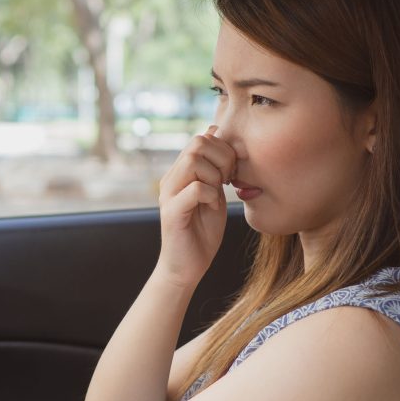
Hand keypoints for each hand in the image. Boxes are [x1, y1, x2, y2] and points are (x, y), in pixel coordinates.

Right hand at [156, 125, 238, 287]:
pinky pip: (195, 188)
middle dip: (222, 159)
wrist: (187, 268)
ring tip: (220, 193)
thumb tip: (214, 132)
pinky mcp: (171, 212)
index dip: (223, 151)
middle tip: (228, 181)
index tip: (231, 173)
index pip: (201, 139)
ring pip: (193, 161)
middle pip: (197, 144)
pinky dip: (211, 195)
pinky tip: (214, 207)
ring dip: (215, 176)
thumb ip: (215, 168)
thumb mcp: (214, 193)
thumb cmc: (202, 232)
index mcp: (180, 173)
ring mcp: (168, 194)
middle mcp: (170, 179)